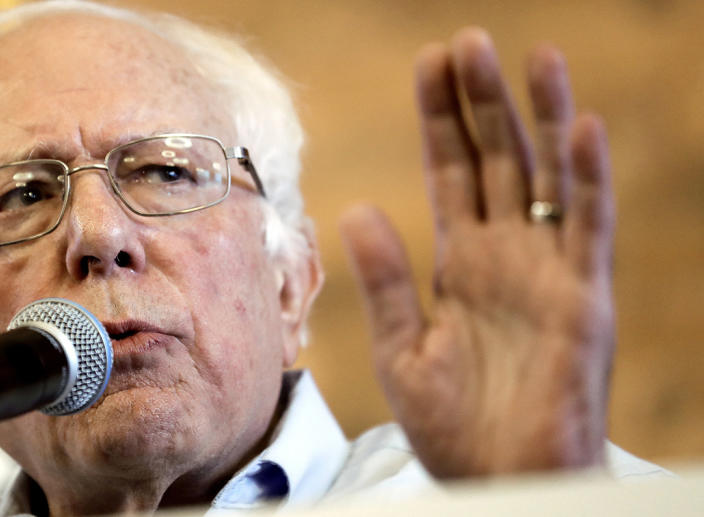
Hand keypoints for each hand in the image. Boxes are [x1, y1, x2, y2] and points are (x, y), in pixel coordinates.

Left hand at [339, 27, 614, 477]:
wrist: (497, 481)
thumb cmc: (452, 425)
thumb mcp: (402, 348)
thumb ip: (385, 278)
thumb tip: (356, 206)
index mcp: (460, 262)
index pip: (449, 173)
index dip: (439, 120)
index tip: (428, 64)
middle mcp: (506, 255)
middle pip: (495, 161)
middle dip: (481, 102)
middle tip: (466, 42)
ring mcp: (548, 271)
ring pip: (545, 178)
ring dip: (540, 118)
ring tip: (528, 56)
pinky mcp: (585, 300)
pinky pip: (589, 229)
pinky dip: (586, 180)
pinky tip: (580, 128)